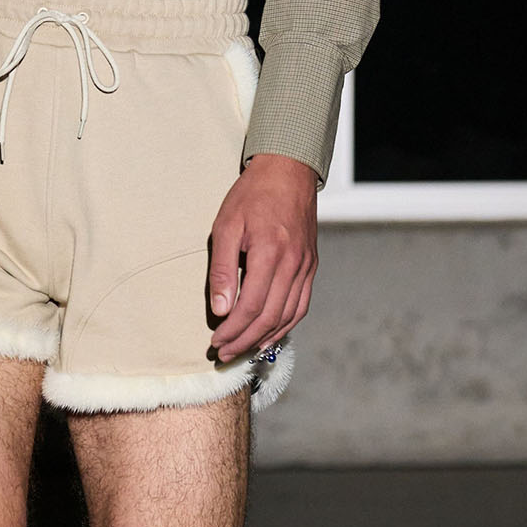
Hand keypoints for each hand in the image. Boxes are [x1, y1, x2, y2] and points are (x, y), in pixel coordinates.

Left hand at [207, 154, 318, 364]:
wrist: (288, 171)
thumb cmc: (251, 196)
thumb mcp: (226, 226)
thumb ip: (222, 269)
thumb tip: (220, 309)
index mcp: (271, 253)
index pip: (251, 306)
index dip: (232, 330)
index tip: (215, 341)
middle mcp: (293, 264)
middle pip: (270, 317)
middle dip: (244, 341)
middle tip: (223, 354)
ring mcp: (306, 267)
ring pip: (288, 316)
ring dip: (264, 338)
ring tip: (242, 350)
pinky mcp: (311, 266)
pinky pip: (301, 305)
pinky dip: (285, 325)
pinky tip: (270, 336)